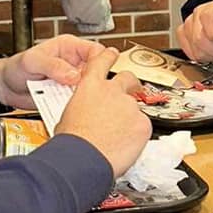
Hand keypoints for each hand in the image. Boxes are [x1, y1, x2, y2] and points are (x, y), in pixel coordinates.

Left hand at [0, 34, 110, 109]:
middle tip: (85, 90)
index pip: (95, 50)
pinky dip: (77, 105)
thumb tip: (73, 74)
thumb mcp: (32, 61)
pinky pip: (79, 101)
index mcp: (69, 47)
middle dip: (95, 81)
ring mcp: (72, 81)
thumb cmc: (16, 68)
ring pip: (91, 88)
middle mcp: (74, 63)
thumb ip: (53, 65)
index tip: (93, 74)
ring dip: (86, 95)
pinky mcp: (67, 95)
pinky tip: (70, 107)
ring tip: (76, 100)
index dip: (99, 61)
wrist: (5, 88)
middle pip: (98, 71)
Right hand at [53, 50, 151, 175]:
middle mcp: (113, 91)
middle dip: (131, 84)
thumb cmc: (71, 142)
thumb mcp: (68, 115)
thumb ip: (83, 105)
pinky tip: (124, 145)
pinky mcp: (144, 124)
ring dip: (130, 119)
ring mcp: (130, 107)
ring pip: (135, 108)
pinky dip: (137, 135)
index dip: (108, 55)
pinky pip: (143, 127)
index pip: (102, 61)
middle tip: (130, 92)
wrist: (83, 160)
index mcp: (91, 86)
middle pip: (128, 79)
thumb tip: (85, 111)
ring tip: (118, 136)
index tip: (112, 53)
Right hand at [176, 0, 212, 63]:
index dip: (212, 30)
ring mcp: (191, 23)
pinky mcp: (184, 33)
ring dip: (205, 53)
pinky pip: (185, 46)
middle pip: (198, 33)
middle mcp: (200, 13)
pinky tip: (206, 55)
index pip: (207, 16)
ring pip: (192, 43)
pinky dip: (196, 54)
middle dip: (211, 48)